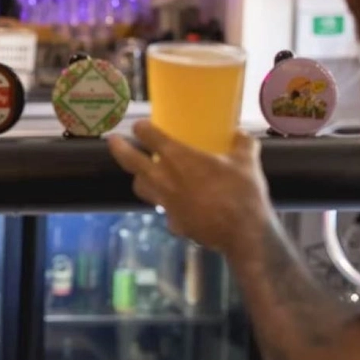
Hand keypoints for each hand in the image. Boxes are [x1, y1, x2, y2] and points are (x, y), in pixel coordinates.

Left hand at [108, 120, 274, 257]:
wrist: (242, 234)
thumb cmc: (242, 192)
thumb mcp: (247, 161)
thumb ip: (242, 143)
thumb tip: (241, 133)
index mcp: (178, 157)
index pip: (148, 135)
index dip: (141, 128)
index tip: (140, 126)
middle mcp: (164, 177)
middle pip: (130, 160)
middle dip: (118, 148)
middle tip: (112, 141)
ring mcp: (166, 202)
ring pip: (140, 187)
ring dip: (140, 178)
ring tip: (144, 175)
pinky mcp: (173, 223)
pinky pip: (164, 211)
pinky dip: (168, 206)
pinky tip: (179, 206)